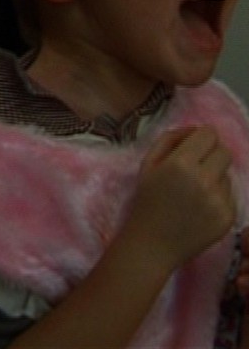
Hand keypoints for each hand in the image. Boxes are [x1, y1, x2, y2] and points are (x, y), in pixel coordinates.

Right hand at [126, 125, 234, 269]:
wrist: (152, 245)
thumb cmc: (145, 202)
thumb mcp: (147, 165)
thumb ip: (168, 140)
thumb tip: (192, 129)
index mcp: (180, 163)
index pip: (209, 134)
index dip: (201, 137)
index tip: (193, 145)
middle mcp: (204, 179)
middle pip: (224, 151)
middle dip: (211, 153)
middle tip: (196, 165)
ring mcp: (219, 200)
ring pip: (227, 174)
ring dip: (214, 176)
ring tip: (194, 191)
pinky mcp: (229, 217)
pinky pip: (229, 195)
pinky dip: (217, 196)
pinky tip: (200, 207)